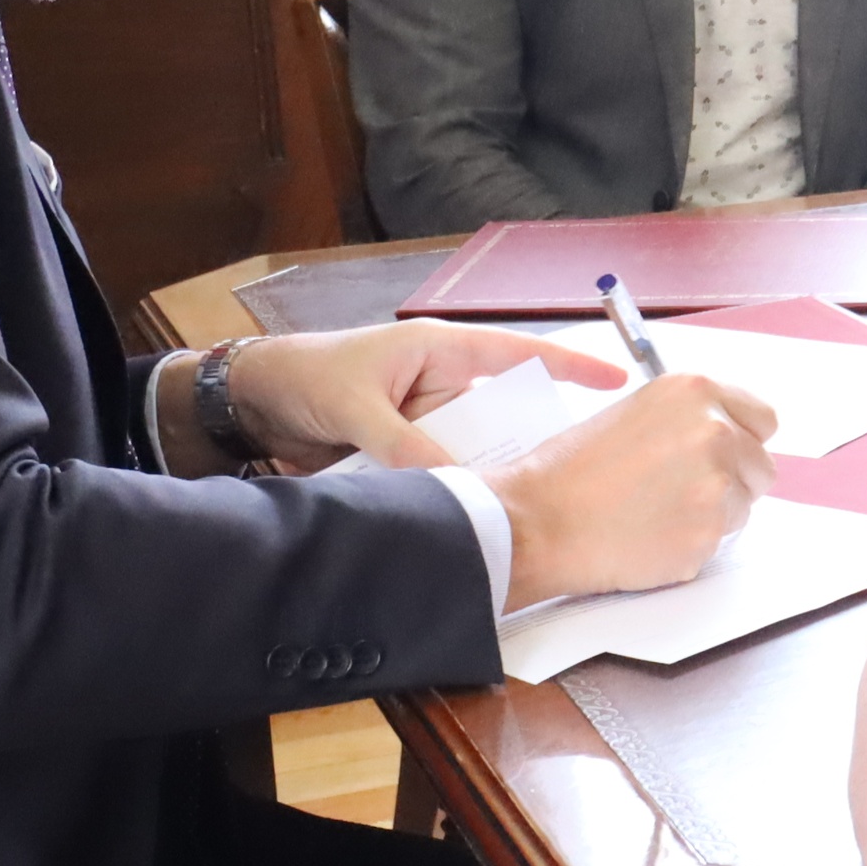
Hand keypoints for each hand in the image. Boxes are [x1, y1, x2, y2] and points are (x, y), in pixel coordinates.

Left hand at [209, 321, 626, 476]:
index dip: (569, 369)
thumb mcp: (356, 405)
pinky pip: (442, 473)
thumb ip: (403, 444)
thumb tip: (452, 485)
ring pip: (475, 451)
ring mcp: (424, 421)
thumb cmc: (303, 377)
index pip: (518, 356)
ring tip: (522, 505)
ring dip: (487, 475)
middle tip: (566, 476)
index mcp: (439, 351)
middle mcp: (441, 385)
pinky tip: (469, 515)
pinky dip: (453, 491)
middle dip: (531, 443)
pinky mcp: (404, 452)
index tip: (618, 383)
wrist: (248, 403)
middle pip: (504, 415)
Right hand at [484, 374, 782, 609]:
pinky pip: (718, 542)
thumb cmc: (573, 469)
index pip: (763, 419)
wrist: (538, 521)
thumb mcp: (637, 413)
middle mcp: (715, 430)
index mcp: (695, 391)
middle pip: (761, 466)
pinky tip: (649, 536)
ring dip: (713, 514)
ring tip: (656, 513)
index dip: (744, 439)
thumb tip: (731, 435)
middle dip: (733, 481)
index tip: (728, 453)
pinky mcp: (709, 533)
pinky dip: (691, 545)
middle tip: (682, 492)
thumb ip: (691, 418)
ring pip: (744, 507)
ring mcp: (717, 484)